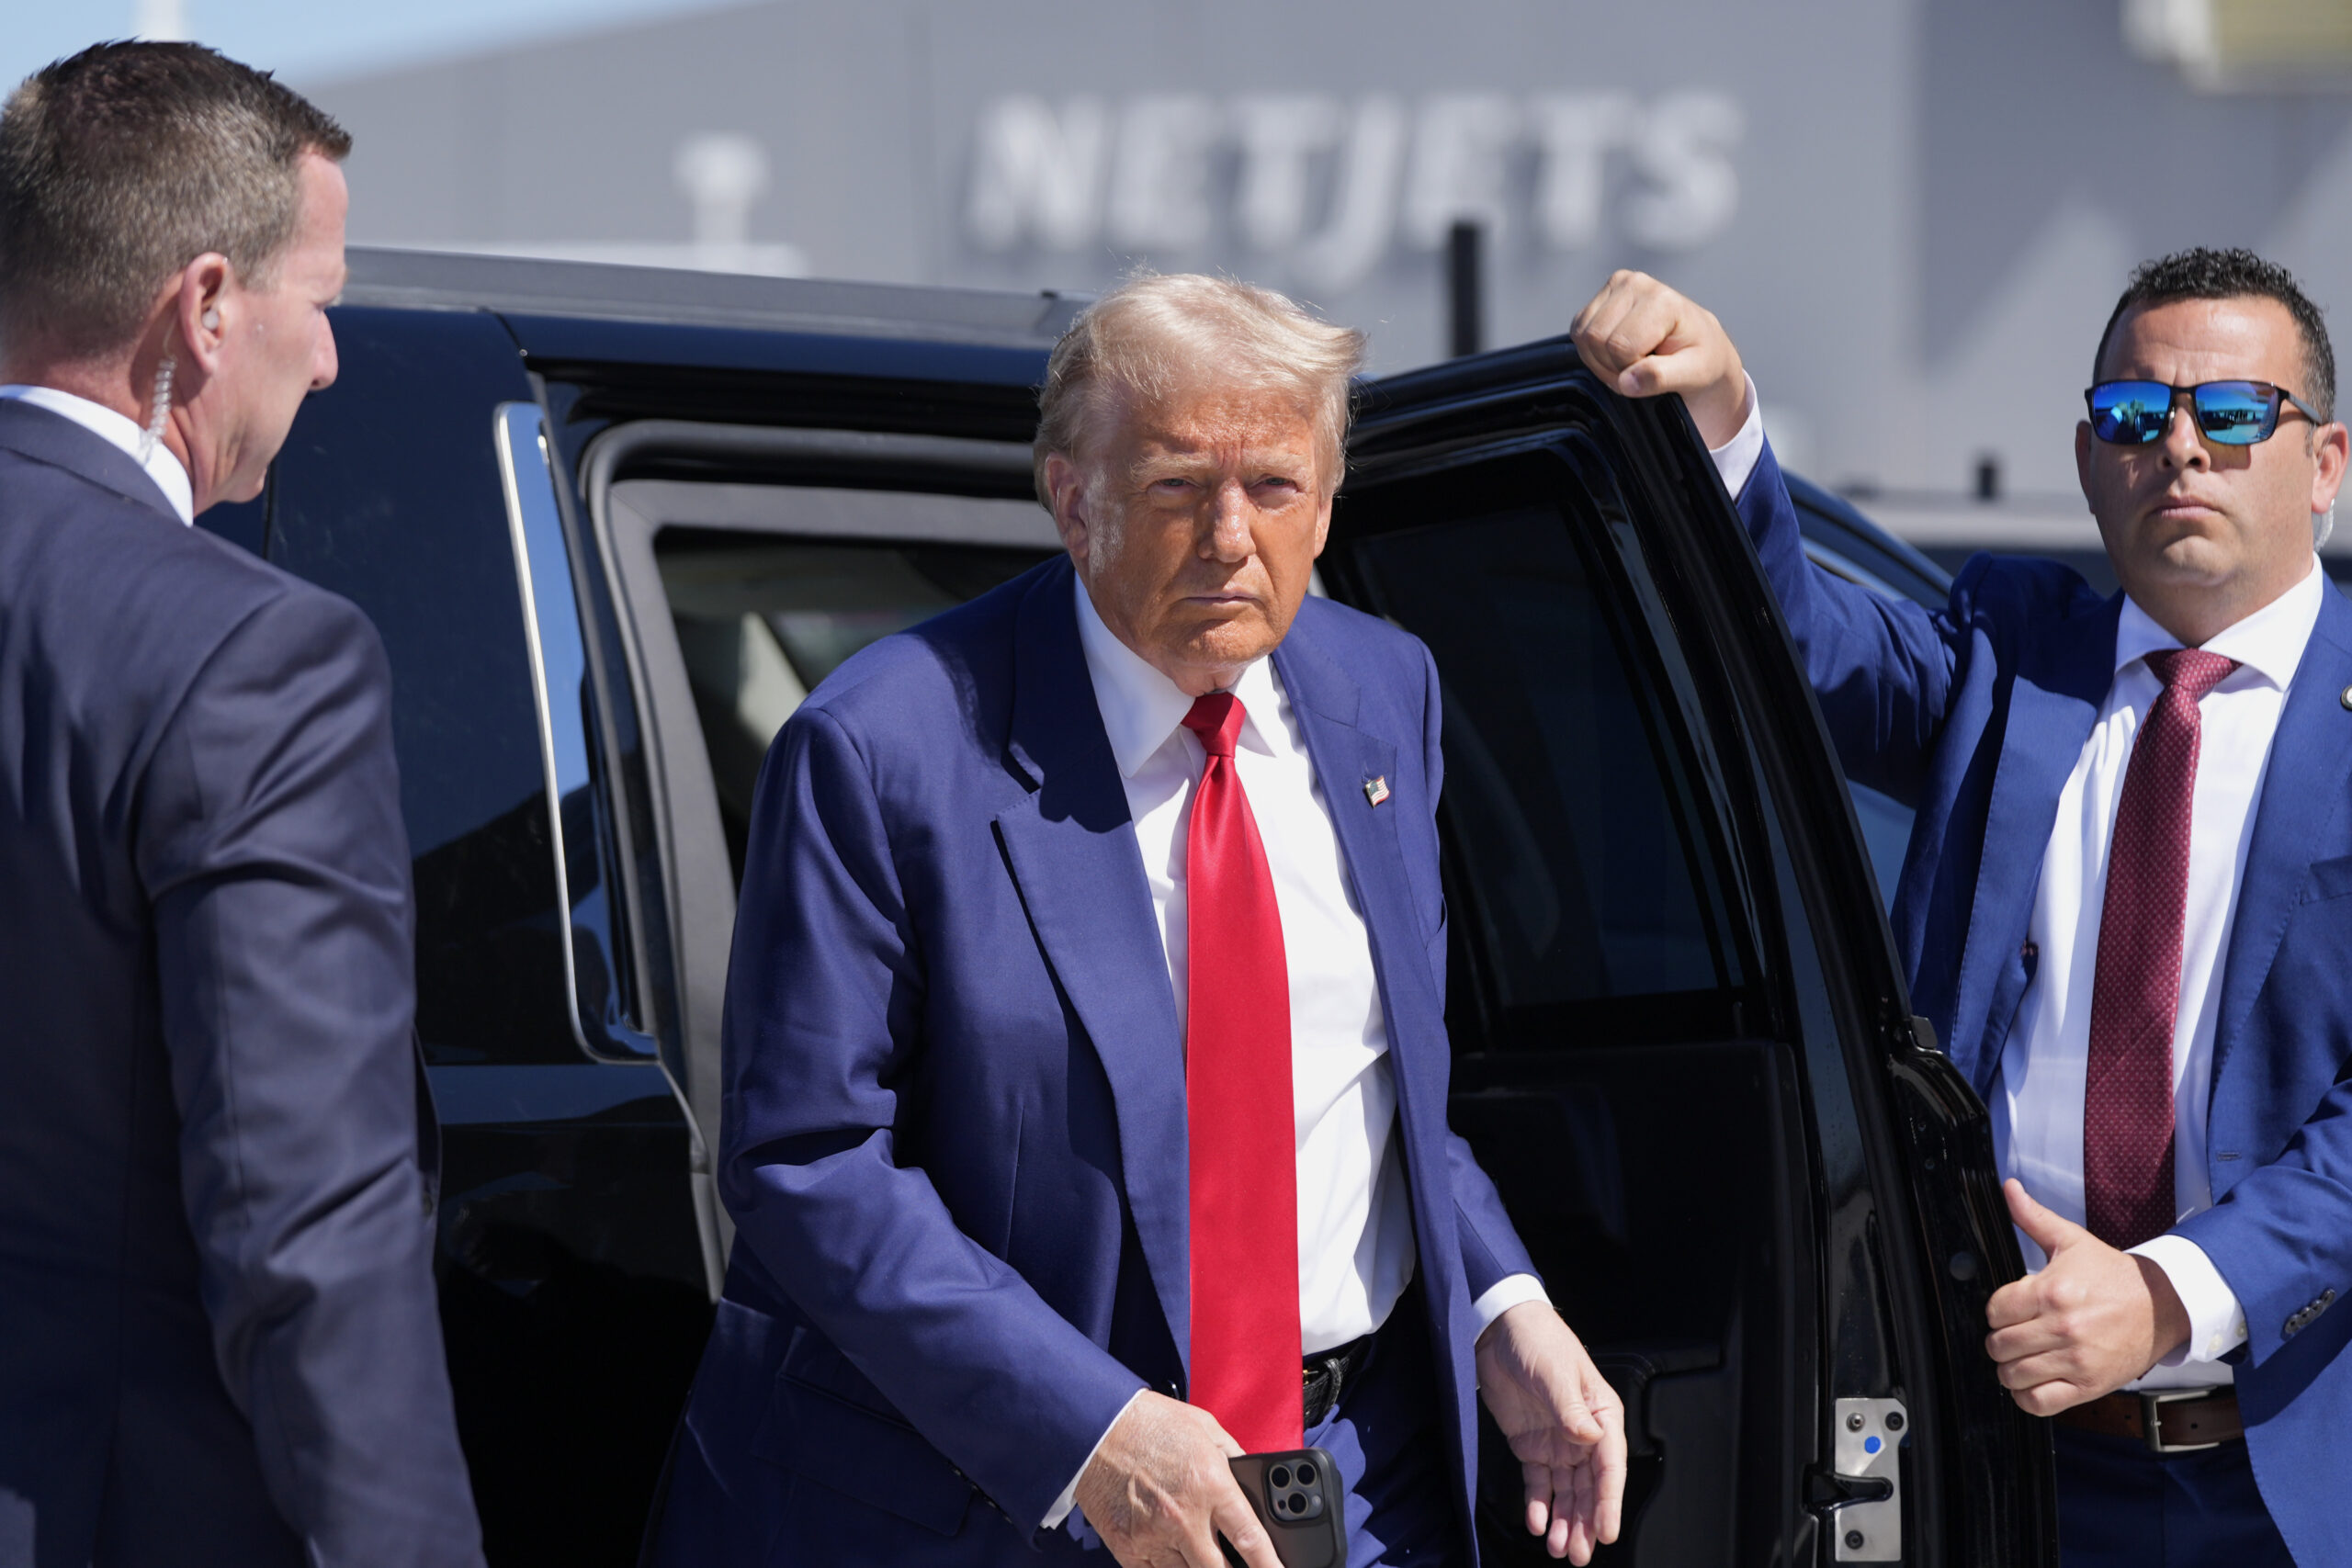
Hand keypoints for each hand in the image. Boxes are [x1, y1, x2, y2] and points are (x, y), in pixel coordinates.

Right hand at [1073, 1392, 1281, 1567]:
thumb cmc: (1150, 1423)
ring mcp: (1153, 1536)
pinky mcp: (1127, 1547)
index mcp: (1211, 1484)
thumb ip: (1234, 1458)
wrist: (1095, 1426)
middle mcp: (1184, 1516)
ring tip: (1200, 1550)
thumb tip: (1253, 1482)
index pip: (1251, 1540)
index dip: (1270, 1565)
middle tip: (1238, 1566)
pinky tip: (1175, 1557)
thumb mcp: (1206, 1428)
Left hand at [1475, 1302, 1625, 1564]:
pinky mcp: (1531, 1445)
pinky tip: (1537, 1523)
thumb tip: (1588, 1437)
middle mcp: (1583, 1433)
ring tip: (1559, 1549)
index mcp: (1600, 1414)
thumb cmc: (1537, 1338)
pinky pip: (1538, 1483)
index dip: (1609, 1501)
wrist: (1497, 1327)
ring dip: (1565, 1521)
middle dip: (1586, 1523)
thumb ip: (1570, 1408)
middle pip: (1590, 1488)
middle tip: (1580, 1555)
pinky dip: (1538, 1505)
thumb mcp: (1555, 1371)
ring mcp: (1557, 1442)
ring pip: (1567, 1492)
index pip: (1609, 1466)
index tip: (1606, 1530)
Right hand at [1568, 270, 1750, 447]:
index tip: (1653, 373)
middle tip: (1640, 370)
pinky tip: (1618, 351)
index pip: (1620, 347)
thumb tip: (1627, 380)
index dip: (1630, 371)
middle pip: (1596, 339)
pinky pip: (1577, 331)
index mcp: (1661, 300)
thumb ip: (1661, 377)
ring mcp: (1616, 286)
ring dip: (1601, 361)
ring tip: (1631, 361)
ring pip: (1582, 336)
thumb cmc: (1700, 357)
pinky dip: (1593, 351)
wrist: (1700, 344)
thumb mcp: (1694, 373)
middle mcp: (1636, 284)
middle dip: (1613, 366)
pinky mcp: (1601, 297)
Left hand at [1983, 1179, 2191, 1414]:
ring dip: (2010, 1368)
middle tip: (2015, 1334)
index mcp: (2052, 1291)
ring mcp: (2075, 1360)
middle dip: (2001, 1339)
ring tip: (2022, 1358)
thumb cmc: (2114, 1275)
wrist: (2163, 1305)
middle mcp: (2062, 1327)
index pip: (1994, 1310)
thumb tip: (2009, 1188)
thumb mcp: (2072, 1241)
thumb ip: (2034, 1217)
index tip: (2010, 1310)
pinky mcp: (2089, 1386)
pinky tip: (2032, 1382)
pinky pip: (2039, 1403)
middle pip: (1999, 1344)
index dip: (1997, 1311)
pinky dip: (2027, 1396)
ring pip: (2013, 1375)